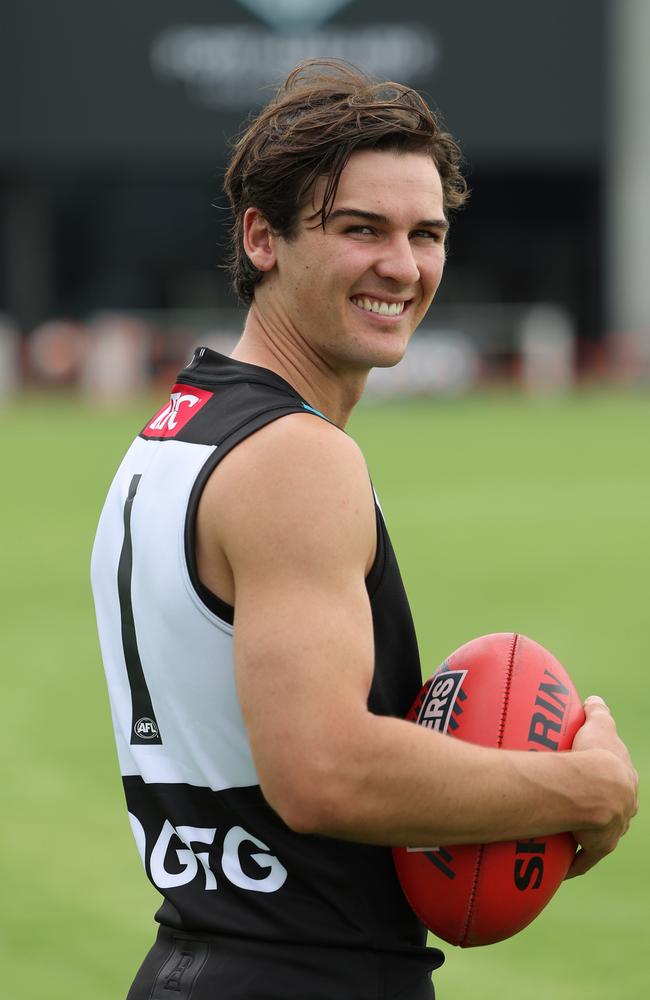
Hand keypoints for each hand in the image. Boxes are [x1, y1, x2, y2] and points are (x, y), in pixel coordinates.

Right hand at [566, 696, 637, 877]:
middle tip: (578, 802)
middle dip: (601, 807)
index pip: (619, 781)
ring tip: (567, 826)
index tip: (594, 777)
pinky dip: (575, 862)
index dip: (607, 779)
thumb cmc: (596, 753)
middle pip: (614, 809)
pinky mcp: (598, 846)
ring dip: (587, 832)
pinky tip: (563, 865)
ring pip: (601, 832)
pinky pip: (585, 858)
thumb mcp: (599, 725)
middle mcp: (625, 808)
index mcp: (626, 781)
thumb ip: (598, 711)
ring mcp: (613, 829)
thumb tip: (594, 700)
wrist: (595, 787)